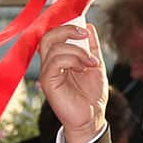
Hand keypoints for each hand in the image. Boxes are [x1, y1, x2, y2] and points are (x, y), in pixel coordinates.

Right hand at [38, 24, 108, 142]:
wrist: (93, 116)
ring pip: (53, 47)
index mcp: (59, 59)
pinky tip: (84, 68)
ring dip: (77, 51)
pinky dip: (72, 60)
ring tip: (91, 62)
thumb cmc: (92, 94)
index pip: (52, 35)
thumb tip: (89, 27)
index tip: (84, 27)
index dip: (64, 26)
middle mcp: (50, 64)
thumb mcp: (96, 65)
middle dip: (67, 30)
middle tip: (84, 35)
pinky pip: (55, 62)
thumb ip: (92, 47)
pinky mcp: (48, 82)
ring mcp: (48, 72)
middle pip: (47, 36)